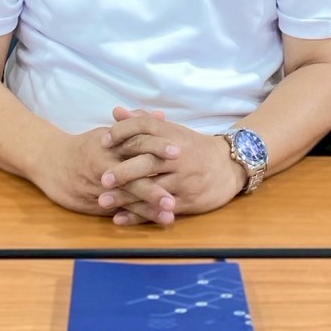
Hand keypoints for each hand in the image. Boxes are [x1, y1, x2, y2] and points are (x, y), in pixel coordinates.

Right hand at [29, 119, 179, 218]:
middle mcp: (105, 165)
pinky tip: (149, 222)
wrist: (49, 160)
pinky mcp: (94, 202)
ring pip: (126, 198)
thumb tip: (161, 115)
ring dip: (147, 208)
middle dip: (153, 188)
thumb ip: (136, 126)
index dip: (157, 147)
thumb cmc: (86, 146)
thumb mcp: (109, 132)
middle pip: (132, 176)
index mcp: (111, 144)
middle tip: (175, 197)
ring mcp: (99, 186)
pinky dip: (134, 216)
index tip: (179, 151)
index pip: (137, 143)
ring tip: (169, 216)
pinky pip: (116, 210)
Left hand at [96, 109, 245, 226]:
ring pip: (152, 189)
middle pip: (148, 162)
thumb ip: (143, 122)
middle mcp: (177, 157)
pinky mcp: (187, 201)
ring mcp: (183, 180)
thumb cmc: (193, 148)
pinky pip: (160, 209)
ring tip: (103, 201)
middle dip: (124, 171)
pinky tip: (120, 218)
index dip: (123, 132)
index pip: (146, 127)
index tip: (103, 141)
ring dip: (127, 197)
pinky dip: (139, 215)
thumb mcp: (172, 131)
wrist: (228, 167)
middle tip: (102, 178)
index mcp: (172, 136)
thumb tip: (116, 112)